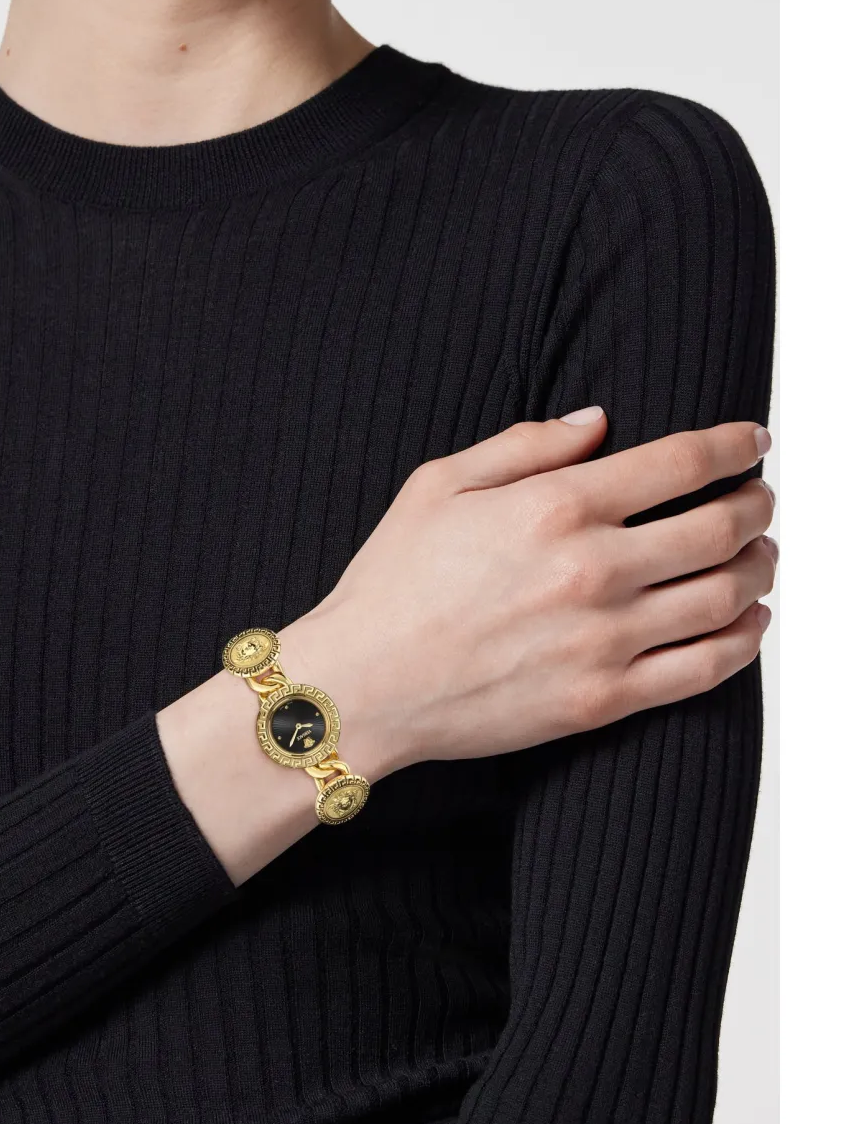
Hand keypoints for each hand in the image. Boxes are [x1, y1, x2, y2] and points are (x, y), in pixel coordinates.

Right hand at [285, 409, 776, 775]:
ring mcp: (604, 640)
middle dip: (757, 505)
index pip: (681, 463)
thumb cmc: (391, 584)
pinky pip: (704, 669)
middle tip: (759, 498)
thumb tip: (598, 422)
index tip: (751, 439)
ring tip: (760, 554)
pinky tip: (749, 622)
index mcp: (554, 507)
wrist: (362, 686)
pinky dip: (744, 641)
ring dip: (760, 567)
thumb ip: (525, 444)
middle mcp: (592, 570)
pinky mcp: (602, 700)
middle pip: (722, 527)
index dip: (733, 444)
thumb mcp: (438, 485)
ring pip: (726, 596)